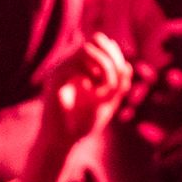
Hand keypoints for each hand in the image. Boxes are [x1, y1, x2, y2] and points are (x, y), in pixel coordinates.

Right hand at [40, 31, 136, 145]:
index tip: (120, 80)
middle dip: (113, 57)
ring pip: (87, 48)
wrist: (62, 143)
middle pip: (96, 38)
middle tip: (114, 83)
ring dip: (105, 66)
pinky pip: (75, 63)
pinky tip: (94, 92)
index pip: (102, 43)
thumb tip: (127, 66)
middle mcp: (69, 63)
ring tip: (106, 88)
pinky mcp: (54, 79)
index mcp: (81, 66)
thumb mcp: (107, 103)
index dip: (116, 55)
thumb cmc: (82, 124)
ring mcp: (60, 68)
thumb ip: (118, 86)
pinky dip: (93, 75)